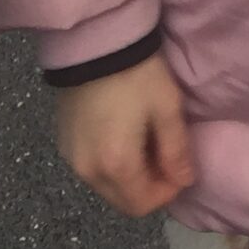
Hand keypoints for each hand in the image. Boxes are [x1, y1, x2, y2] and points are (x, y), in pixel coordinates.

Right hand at [55, 54, 193, 216]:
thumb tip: (184, 181)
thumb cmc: (137, 74)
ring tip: (145, 141)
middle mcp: (88, 172)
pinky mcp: (64, 144)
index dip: (166, 192)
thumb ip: (176, 150)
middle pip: (122, 201)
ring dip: (129, 176)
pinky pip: (92, 169)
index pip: (142, 205)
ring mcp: (71, 159)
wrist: (95, 43)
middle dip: (148, 186)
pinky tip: (122, 134)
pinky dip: (110, 164)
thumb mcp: (166, 108)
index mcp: (115, 166)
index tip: (179, 166)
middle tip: (164, 153)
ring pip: (106, 187)